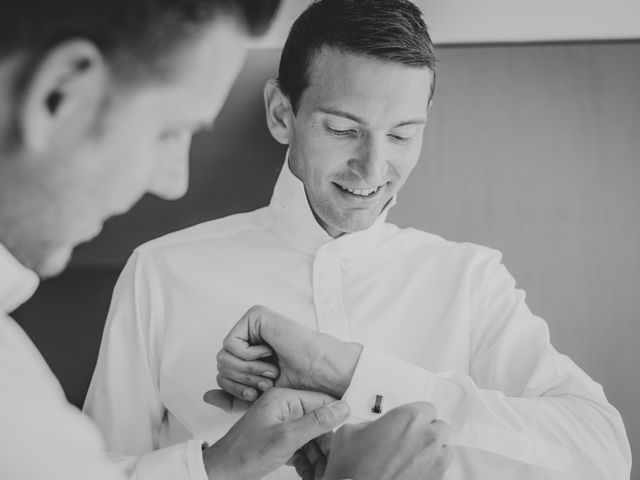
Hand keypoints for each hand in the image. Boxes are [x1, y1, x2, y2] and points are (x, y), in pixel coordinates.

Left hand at [202, 387, 349, 479]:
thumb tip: (343, 407)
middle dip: (326, 444)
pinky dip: (307, 462)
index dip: (336, 418)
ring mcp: (282, 425)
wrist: (221, 473)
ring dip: (318, 457)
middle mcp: (284, 408)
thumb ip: (316, 422)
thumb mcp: (286, 437)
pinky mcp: (280, 440)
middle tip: (333, 461)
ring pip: (311, 438)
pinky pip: (301, 448)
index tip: (350, 433)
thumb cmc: (246, 453)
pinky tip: (310, 474)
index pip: (321, 401)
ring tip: (321, 472)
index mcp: (284, 399)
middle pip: (318, 422)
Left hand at [215, 305, 362, 403]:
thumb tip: (206, 396)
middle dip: (244, 381)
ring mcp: (250, 325)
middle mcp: (248, 337)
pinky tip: (269, 352)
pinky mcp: (255, 316)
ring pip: (222, 357)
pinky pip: (231, 343)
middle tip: (269, 379)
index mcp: (248, 354)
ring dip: (248, 370)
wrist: (319, 374)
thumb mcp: (258, 399)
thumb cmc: (297, 385)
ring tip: (271, 368)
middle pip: (220, 366)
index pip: (221, 375)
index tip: (261, 392)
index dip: (237, 390)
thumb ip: (233, 398)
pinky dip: (249, 356)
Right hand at [324, 402, 451, 479]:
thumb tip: (370, 429)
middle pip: (440, 426)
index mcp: (410, 418)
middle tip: (409, 438)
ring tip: (412, 456)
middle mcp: (427, 438)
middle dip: (427, 431)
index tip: (408, 421)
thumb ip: (368, 424)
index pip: (428, 408)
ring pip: (444, 449)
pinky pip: (440, 470)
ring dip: (432, 450)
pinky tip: (412, 471)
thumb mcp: (349, 433)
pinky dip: (429, 469)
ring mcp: (435, 462)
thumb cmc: (354, 470)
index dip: (416, 415)